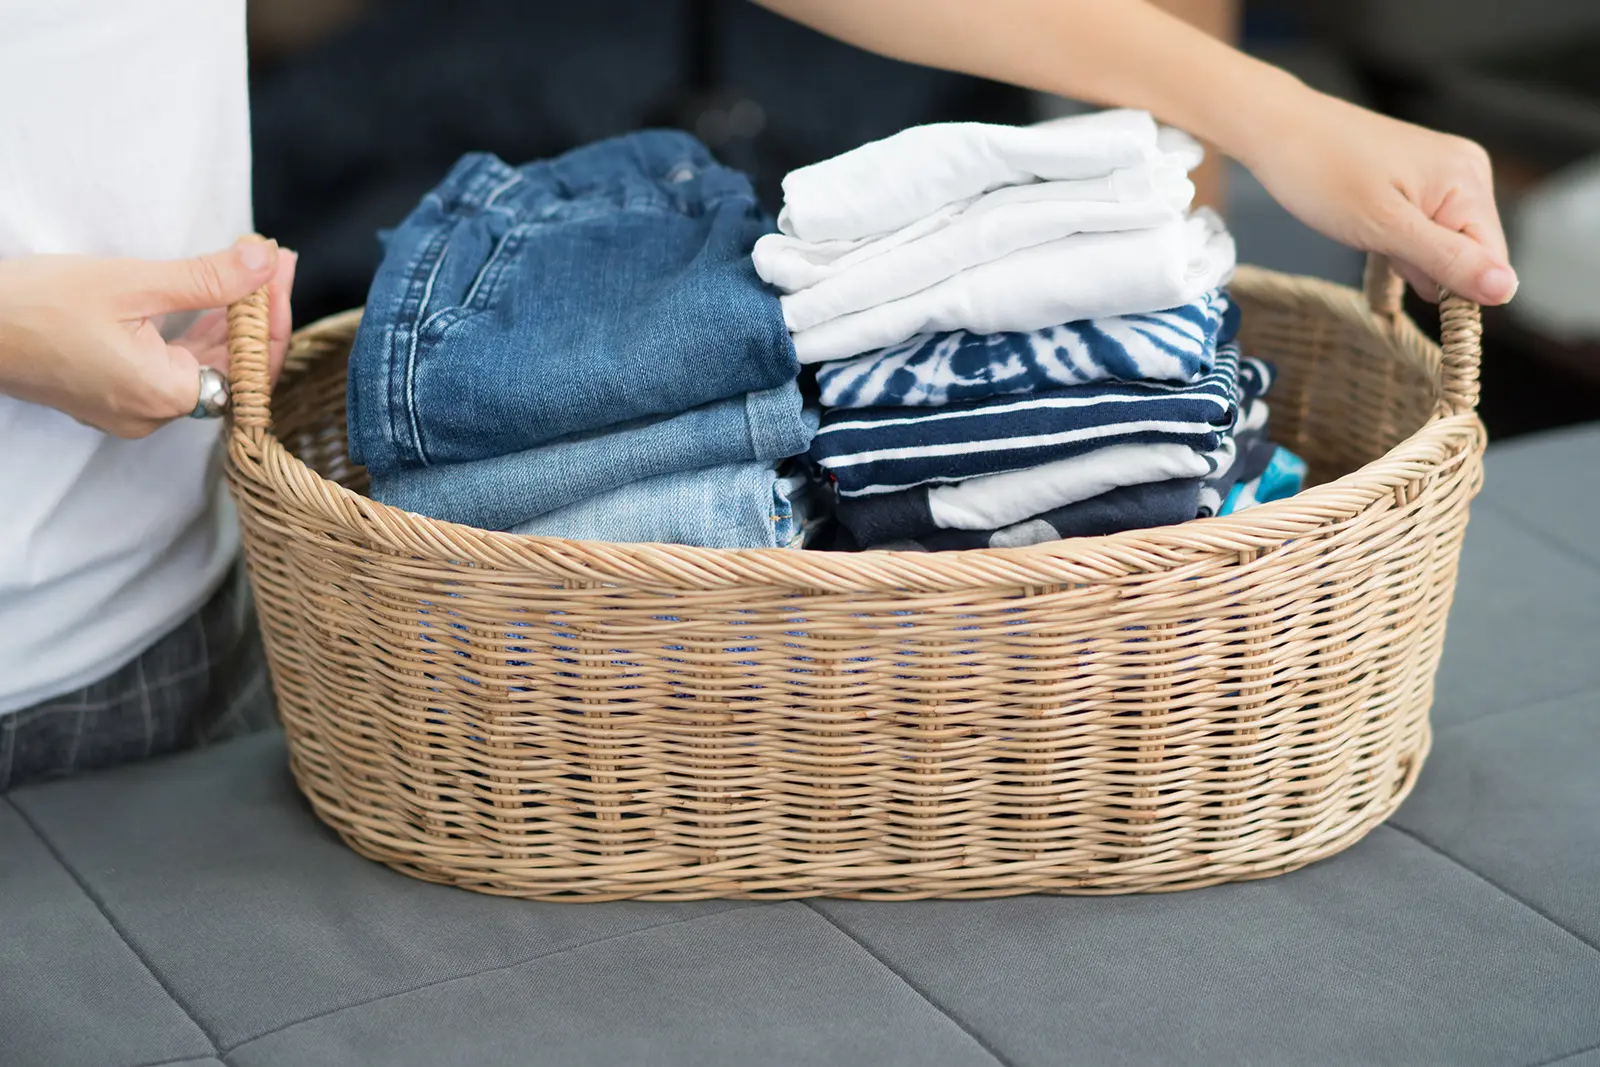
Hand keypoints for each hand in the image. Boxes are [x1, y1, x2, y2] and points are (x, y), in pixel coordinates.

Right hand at [0, 236, 296, 437]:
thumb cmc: (33, 305)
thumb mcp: (130, 283)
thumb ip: (206, 279)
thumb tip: (265, 263)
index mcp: (166, 396)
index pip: (250, 363)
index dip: (272, 313)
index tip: (281, 267)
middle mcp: (154, 414)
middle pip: (230, 366)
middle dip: (254, 310)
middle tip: (273, 260)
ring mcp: (131, 407)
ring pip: (201, 364)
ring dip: (226, 319)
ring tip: (252, 269)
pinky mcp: (112, 393)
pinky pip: (170, 366)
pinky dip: (193, 332)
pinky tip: (212, 297)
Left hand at [1239, 88, 1516, 305]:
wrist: (1278, 130)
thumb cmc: (1322, 174)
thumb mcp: (1385, 228)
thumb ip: (1447, 261)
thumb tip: (1506, 290)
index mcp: (1468, 180)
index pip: (1491, 261)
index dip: (1452, 285)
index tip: (1404, 272)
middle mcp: (1467, 171)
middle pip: (1468, 254)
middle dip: (1424, 266)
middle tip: (1379, 241)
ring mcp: (1443, 173)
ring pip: (1442, 245)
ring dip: (1406, 254)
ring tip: (1369, 227)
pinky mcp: (1419, 178)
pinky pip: (1424, 228)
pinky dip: (1397, 240)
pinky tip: (1370, 223)